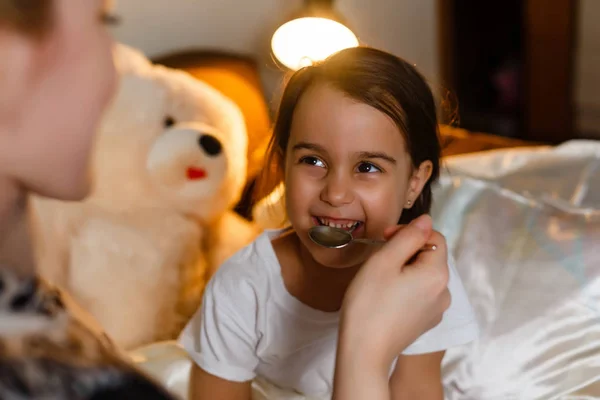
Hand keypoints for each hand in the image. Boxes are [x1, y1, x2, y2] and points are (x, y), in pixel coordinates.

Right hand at [338, 214, 450, 370]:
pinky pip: (420, 293)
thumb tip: (426, 220)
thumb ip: (408, 236)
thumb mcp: (385, 260)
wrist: (364, 352)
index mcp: (438, 274)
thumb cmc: (369, 304)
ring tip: (379, 279)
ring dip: (404, 269)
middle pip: (430, 256)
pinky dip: (405, 287)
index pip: (434, 236)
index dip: (409, 232)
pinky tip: (385, 296)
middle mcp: (444, 292)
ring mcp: (436, 309)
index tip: (385, 238)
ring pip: (423, 275)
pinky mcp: (425, 321)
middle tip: (378, 258)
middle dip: (406, 251)